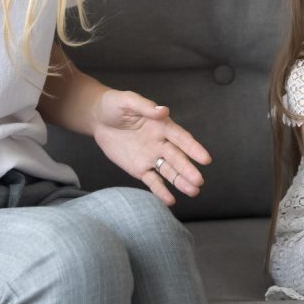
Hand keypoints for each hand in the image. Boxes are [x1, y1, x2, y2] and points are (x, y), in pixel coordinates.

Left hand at [91, 89, 211, 204]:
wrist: (98, 118)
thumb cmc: (114, 105)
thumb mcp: (128, 101)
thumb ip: (145, 107)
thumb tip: (163, 111)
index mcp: (161, 126)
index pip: (181, 138)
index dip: (193, 148)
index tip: (205, 159)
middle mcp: (161, 143)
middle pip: (177, 158)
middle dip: (188, 169)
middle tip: (198, 181)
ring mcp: (151, 157)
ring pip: (169, 171)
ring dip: (180, 181)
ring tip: (193, 192)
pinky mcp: (139, 168)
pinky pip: (152, 181)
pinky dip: (161, 191)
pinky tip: (170, 201)